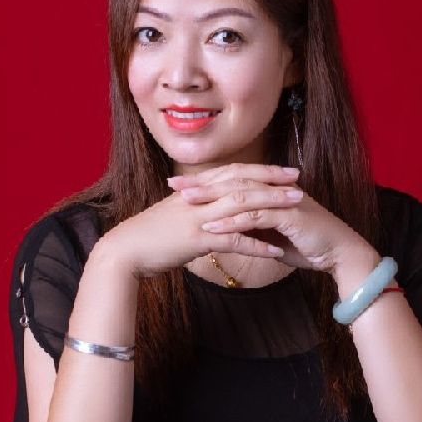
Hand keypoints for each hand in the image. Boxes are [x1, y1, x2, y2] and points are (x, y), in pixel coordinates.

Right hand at [101, 164, 305, 278]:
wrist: (123, 251)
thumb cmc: (148, 236)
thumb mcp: (174, 216)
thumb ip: (195, 210)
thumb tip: (213, 213)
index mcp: (195, 191)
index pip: (233, 173)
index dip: (260, 170)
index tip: (284, 171)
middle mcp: (199, 199)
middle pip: (242, 183)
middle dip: (272, 180)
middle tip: (299, 180)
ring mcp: (198, 217)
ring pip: (242, 205)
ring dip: (272, 205)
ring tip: (297, 206)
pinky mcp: (196, 239)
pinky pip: (233, 240)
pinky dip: (256, 245)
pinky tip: (277, 251)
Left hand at [168, 162, 378, 273]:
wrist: (341, 254)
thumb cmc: (310, 245)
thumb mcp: (276, 237)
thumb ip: (256, 230)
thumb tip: (235, 234)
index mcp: (271, 191)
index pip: (233, 181)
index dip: (206, 182)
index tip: (180, 186)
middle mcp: (276, 190)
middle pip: (233, 181)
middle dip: (201, 184)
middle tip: (174, 186)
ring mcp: (283, 201)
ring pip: (241, 196)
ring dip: (212, 200)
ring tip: (186, 204)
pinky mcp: (289, 216)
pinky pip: (256, 217)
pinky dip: (232, 223)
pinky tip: (212, 227)